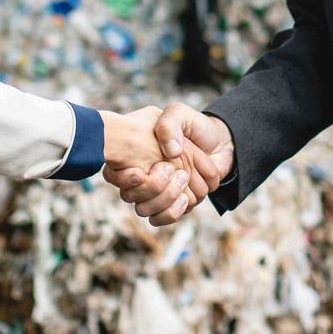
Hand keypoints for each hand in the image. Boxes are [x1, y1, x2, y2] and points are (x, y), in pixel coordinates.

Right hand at [107, 105, 232, 226]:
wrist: (219, 142)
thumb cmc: (194, 127)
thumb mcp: (178, 114)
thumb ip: (169, 125)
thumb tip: (169, 153)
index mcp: (136, 156)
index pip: (113, 175)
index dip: (124, 177)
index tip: (141, 171)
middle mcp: (142, 176)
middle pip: (129, 196)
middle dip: (153, 186)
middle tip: (171, 168)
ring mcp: (155, 192)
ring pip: (145, 209)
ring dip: (166, 196)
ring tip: (183, 177)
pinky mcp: (170, 205)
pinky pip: (161, 219)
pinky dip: (172, 211)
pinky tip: (184, 197)